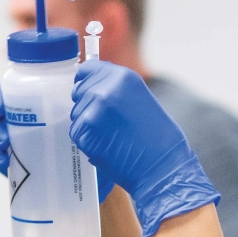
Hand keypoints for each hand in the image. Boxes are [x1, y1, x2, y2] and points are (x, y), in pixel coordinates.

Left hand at [70, 61, 220, 236]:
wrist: (161, 167)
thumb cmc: (157, 137)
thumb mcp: (138, 99)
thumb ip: (115, 89)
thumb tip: (91, 86)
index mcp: (121, 76)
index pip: (87, 69)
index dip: (86, 81)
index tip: (88, 88)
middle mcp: (104, 89)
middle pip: (79, 92)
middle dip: (87, 105)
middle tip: (108, 122)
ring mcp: (92, 110)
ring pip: (76, 114)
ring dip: (87, 125)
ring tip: (112, 135)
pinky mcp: (85, 131)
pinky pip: (76, 133)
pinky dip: (86, 141)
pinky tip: (106, 146)